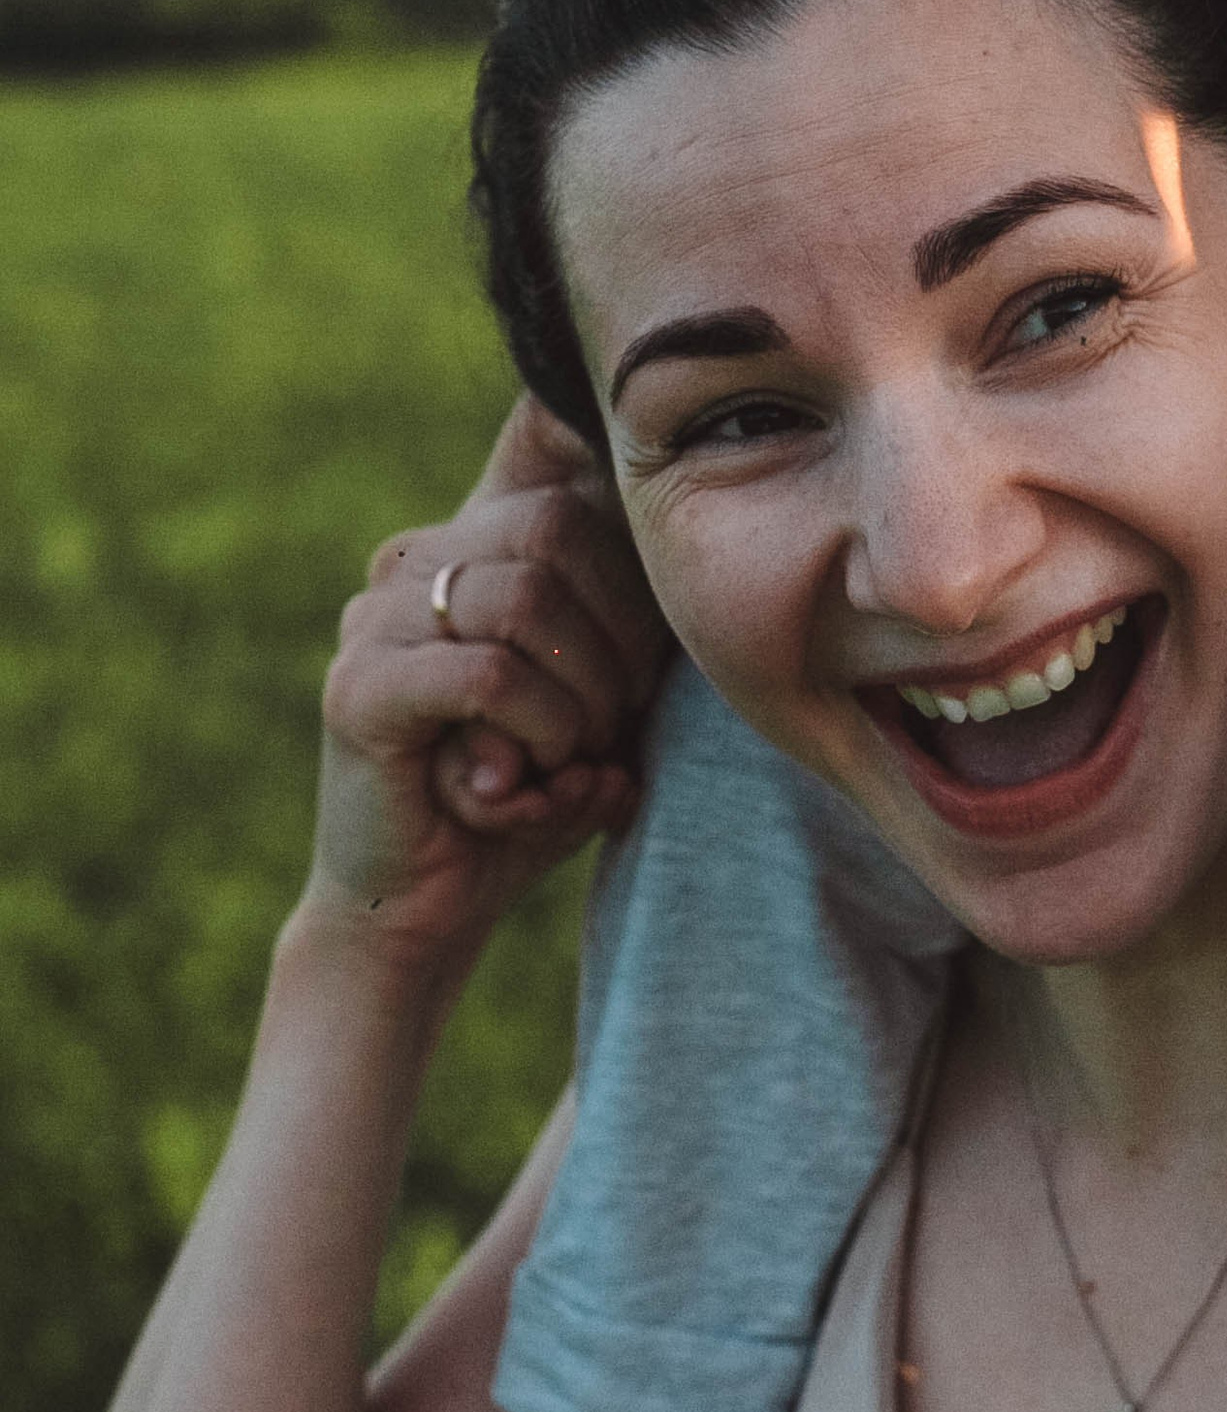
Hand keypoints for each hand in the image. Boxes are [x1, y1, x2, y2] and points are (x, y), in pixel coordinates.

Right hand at [309, 398, 667, 965]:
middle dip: (619, 636)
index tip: (639, 683)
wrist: (422, 912)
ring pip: (525, 597)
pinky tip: (528, 783)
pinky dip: (539, 730)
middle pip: (557, 528)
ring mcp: (373, 620)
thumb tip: (683, 575)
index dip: (635, 587)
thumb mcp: (600, 704)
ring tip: (568, 761)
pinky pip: (489, 674)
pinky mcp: (358, 690)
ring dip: (580, 695)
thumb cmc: (525, 800)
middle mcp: (408, 563)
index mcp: (463, 547)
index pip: (574, 498)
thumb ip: (633, 636)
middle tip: (614, 726)